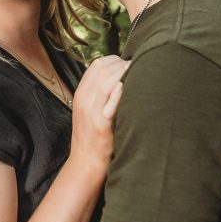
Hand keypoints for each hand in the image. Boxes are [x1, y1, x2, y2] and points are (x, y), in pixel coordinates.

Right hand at [69, 56, 130, 177]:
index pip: (96, 65)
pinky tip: (128, 87)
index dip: (115, 60)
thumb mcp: (91, 110)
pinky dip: (118, 92)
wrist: (85, 161)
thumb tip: (120, 77)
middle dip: (122, 64)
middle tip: (137, 68)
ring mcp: (91, 111)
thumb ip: (100, 94)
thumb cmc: (94, 135)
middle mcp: (84, 99)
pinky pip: (110, 103)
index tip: (128, 64)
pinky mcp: (101, 125)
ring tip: (139, 73)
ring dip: (124, 73)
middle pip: (102, 69)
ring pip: (106, 82)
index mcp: (81, 94)